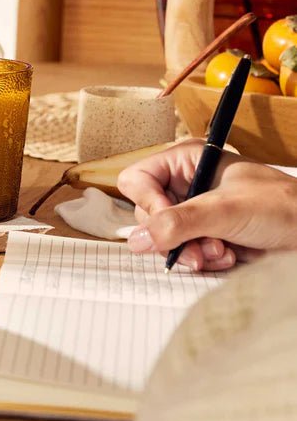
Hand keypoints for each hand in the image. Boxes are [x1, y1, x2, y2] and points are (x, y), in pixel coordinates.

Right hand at [117, 139, 296, 270]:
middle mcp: (186, 183)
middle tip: (200, 247)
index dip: (148, 203)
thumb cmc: (284, 206)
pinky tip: (229, 255)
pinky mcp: (206, 234)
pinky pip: (184, 251)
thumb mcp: (225, 210)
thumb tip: (137, 240)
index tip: (166, 224)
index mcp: (186, 161)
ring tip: (222, 251)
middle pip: (148, 213)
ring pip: (165, 237)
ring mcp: (195, 210)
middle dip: (176, 235)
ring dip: (192, 251)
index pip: (138, 180)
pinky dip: (205, 259)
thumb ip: (177, 224)